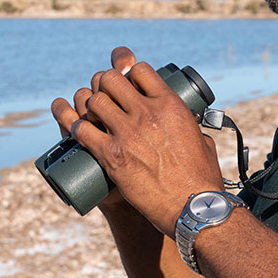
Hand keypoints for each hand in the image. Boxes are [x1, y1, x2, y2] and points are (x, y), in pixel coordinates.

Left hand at [66, 47, 224, 234]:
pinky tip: (78, 128)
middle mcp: (147, 114)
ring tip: (92, 114)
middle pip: (110, 79)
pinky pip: (82, 130)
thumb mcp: (201, 139)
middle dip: (104, 84)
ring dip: (89, 105)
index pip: (139, 69)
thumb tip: (189, 123)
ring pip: (94, 101)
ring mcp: (127, 134)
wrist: (193, 207)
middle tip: (105, 97)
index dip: (128, 72)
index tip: (126, 81)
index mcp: (170, 105)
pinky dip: (75, 126)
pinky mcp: (111, 156)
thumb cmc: (201, 177)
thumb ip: (191, 126)